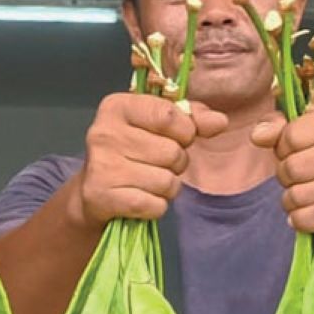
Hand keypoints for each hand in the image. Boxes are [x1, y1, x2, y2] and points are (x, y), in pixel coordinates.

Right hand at [73, 93, 226, 224]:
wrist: (94, 193)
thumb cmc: (132, 152)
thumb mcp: (159, 126)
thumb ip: (192, 118)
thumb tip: (220, 122)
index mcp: (117, 106)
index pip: (170, 116)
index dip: (185, 131)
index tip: (176, 138)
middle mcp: (104, 133)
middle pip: (172, 152)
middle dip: (175, 164)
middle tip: (156, 165)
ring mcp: (102, 166)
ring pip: (166, 182)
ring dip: (167, 188)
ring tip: (148, 183)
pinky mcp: (102, 198)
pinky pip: (155, 205)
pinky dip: (156, 207)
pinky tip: (140, 200)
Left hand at [251, 105, 313, 236]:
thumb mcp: (306, 137)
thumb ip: (277, 129)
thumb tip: (259, 134)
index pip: (291, 135)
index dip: (284, 150)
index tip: (299, 154)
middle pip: (292, 167)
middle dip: (287, 178)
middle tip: (303, 180)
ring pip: (298, 195)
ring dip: (294, 202)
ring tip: (310, 197)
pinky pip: (309, 217)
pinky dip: (302, 220)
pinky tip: (312, 214)